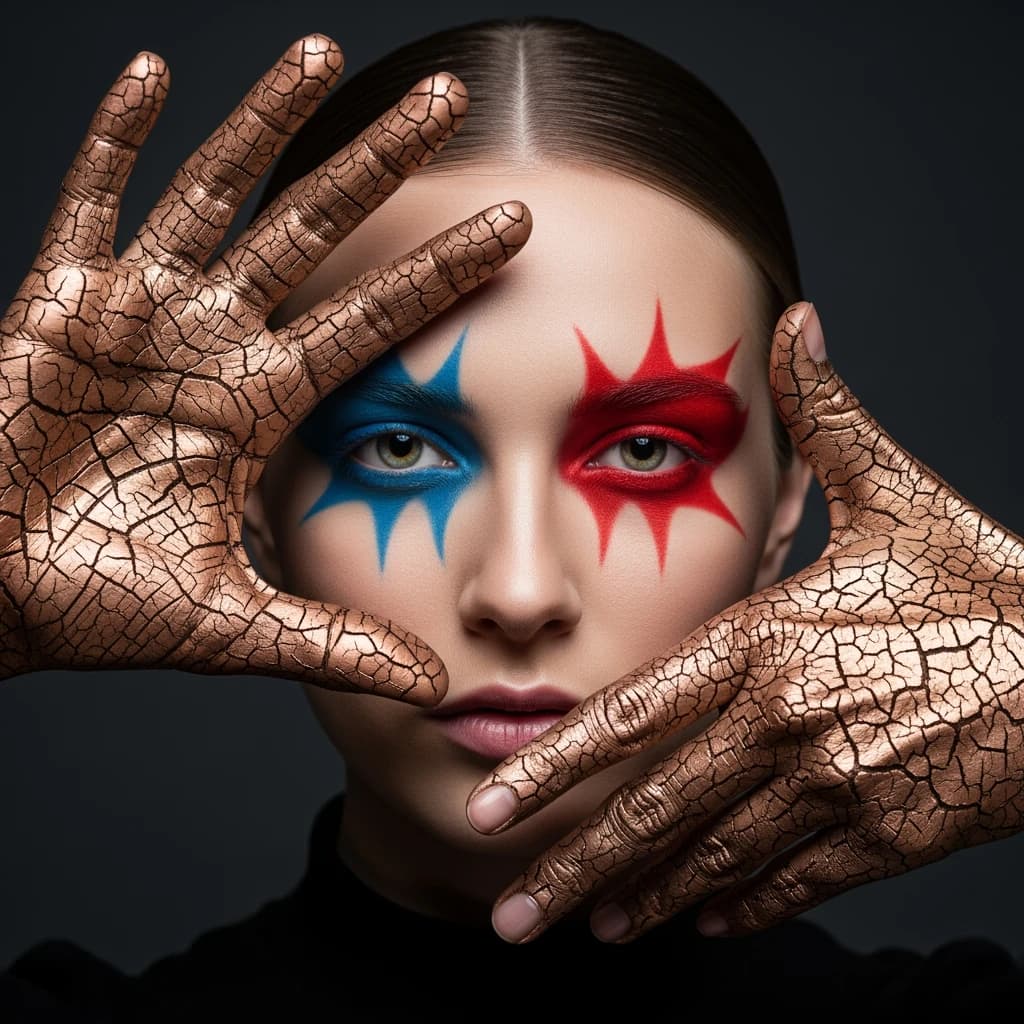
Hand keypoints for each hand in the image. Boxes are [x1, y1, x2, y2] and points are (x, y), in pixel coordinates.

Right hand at [0, 35, 529, 696]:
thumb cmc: (107, 604)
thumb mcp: (237, 625)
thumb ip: (335, 647)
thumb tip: (431, 688)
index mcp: (261, 404)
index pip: (376, 322)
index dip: (444, 277)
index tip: (518, 231)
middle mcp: (213, 342)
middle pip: (313, 231)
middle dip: (378, 166)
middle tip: (451, 99)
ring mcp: (139, 314)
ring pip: (213, 194)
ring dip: (266, 123)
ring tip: (326, 50)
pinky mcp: (55, 304)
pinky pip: (87, 204)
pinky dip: (111, 140)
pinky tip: (150, 73)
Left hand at [466, 301, 1023, 942]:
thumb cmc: (983, 582)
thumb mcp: (897, 494)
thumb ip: (828, 417)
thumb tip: (795, 324)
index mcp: (767, 639)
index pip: (633, 712)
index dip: (555, 764)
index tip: (491, 805)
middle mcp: (783, 721)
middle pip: (655, 807)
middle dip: (575, 865)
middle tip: (514, 917)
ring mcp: (832, 789)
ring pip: (710, 856)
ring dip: (643, 896)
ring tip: (589, 926)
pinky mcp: (884, 838)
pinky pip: (788, 880)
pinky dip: (736, 902)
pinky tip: (695, 920)